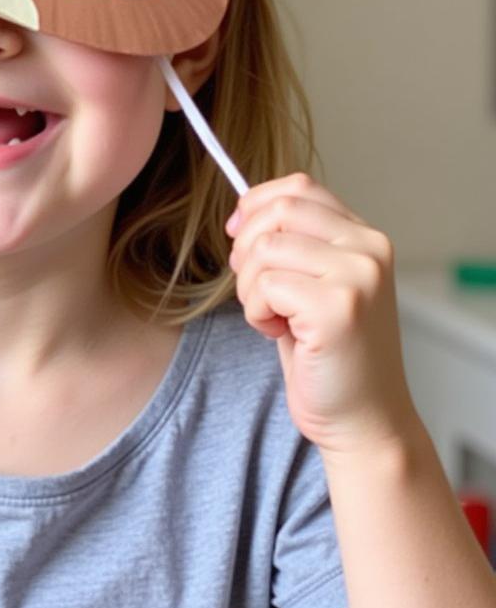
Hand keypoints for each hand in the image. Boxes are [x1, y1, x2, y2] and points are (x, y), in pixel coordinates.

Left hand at [226, 171, 418, 456]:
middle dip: (246, 246)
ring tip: (272, 317)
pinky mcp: (338, 308)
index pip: (299, 188)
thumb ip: (294, 242)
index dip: (256, 203)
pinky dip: (256, 312)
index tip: (236, 230)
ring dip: (250, 288)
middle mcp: (369, 249)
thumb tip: (243, 208)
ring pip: (265, 249)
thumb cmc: (329, 353)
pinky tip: (280, 333)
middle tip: (252, 287)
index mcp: (365, 237)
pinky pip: (265, 286)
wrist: (362, 419)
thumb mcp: (315, 282)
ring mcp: (358, 277)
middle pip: (278, 211)